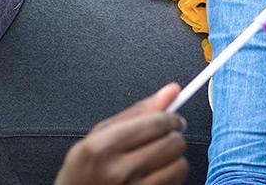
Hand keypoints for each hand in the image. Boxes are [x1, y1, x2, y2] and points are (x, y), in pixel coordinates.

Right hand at [54, 84, 188, 184]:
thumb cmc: (85, 170)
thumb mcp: (98, 136)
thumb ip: (136, 112)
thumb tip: (172, 90)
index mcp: (102, 147)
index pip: (156, 123)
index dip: (170, 118)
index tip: (172, 120)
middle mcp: (117, 171)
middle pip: (173, 143)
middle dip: (172, 138)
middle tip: (162, 141)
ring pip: (180, 166)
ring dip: (173, 160)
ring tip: (156, 161)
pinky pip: (176, 183)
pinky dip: (171, 177)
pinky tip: (154, 176)